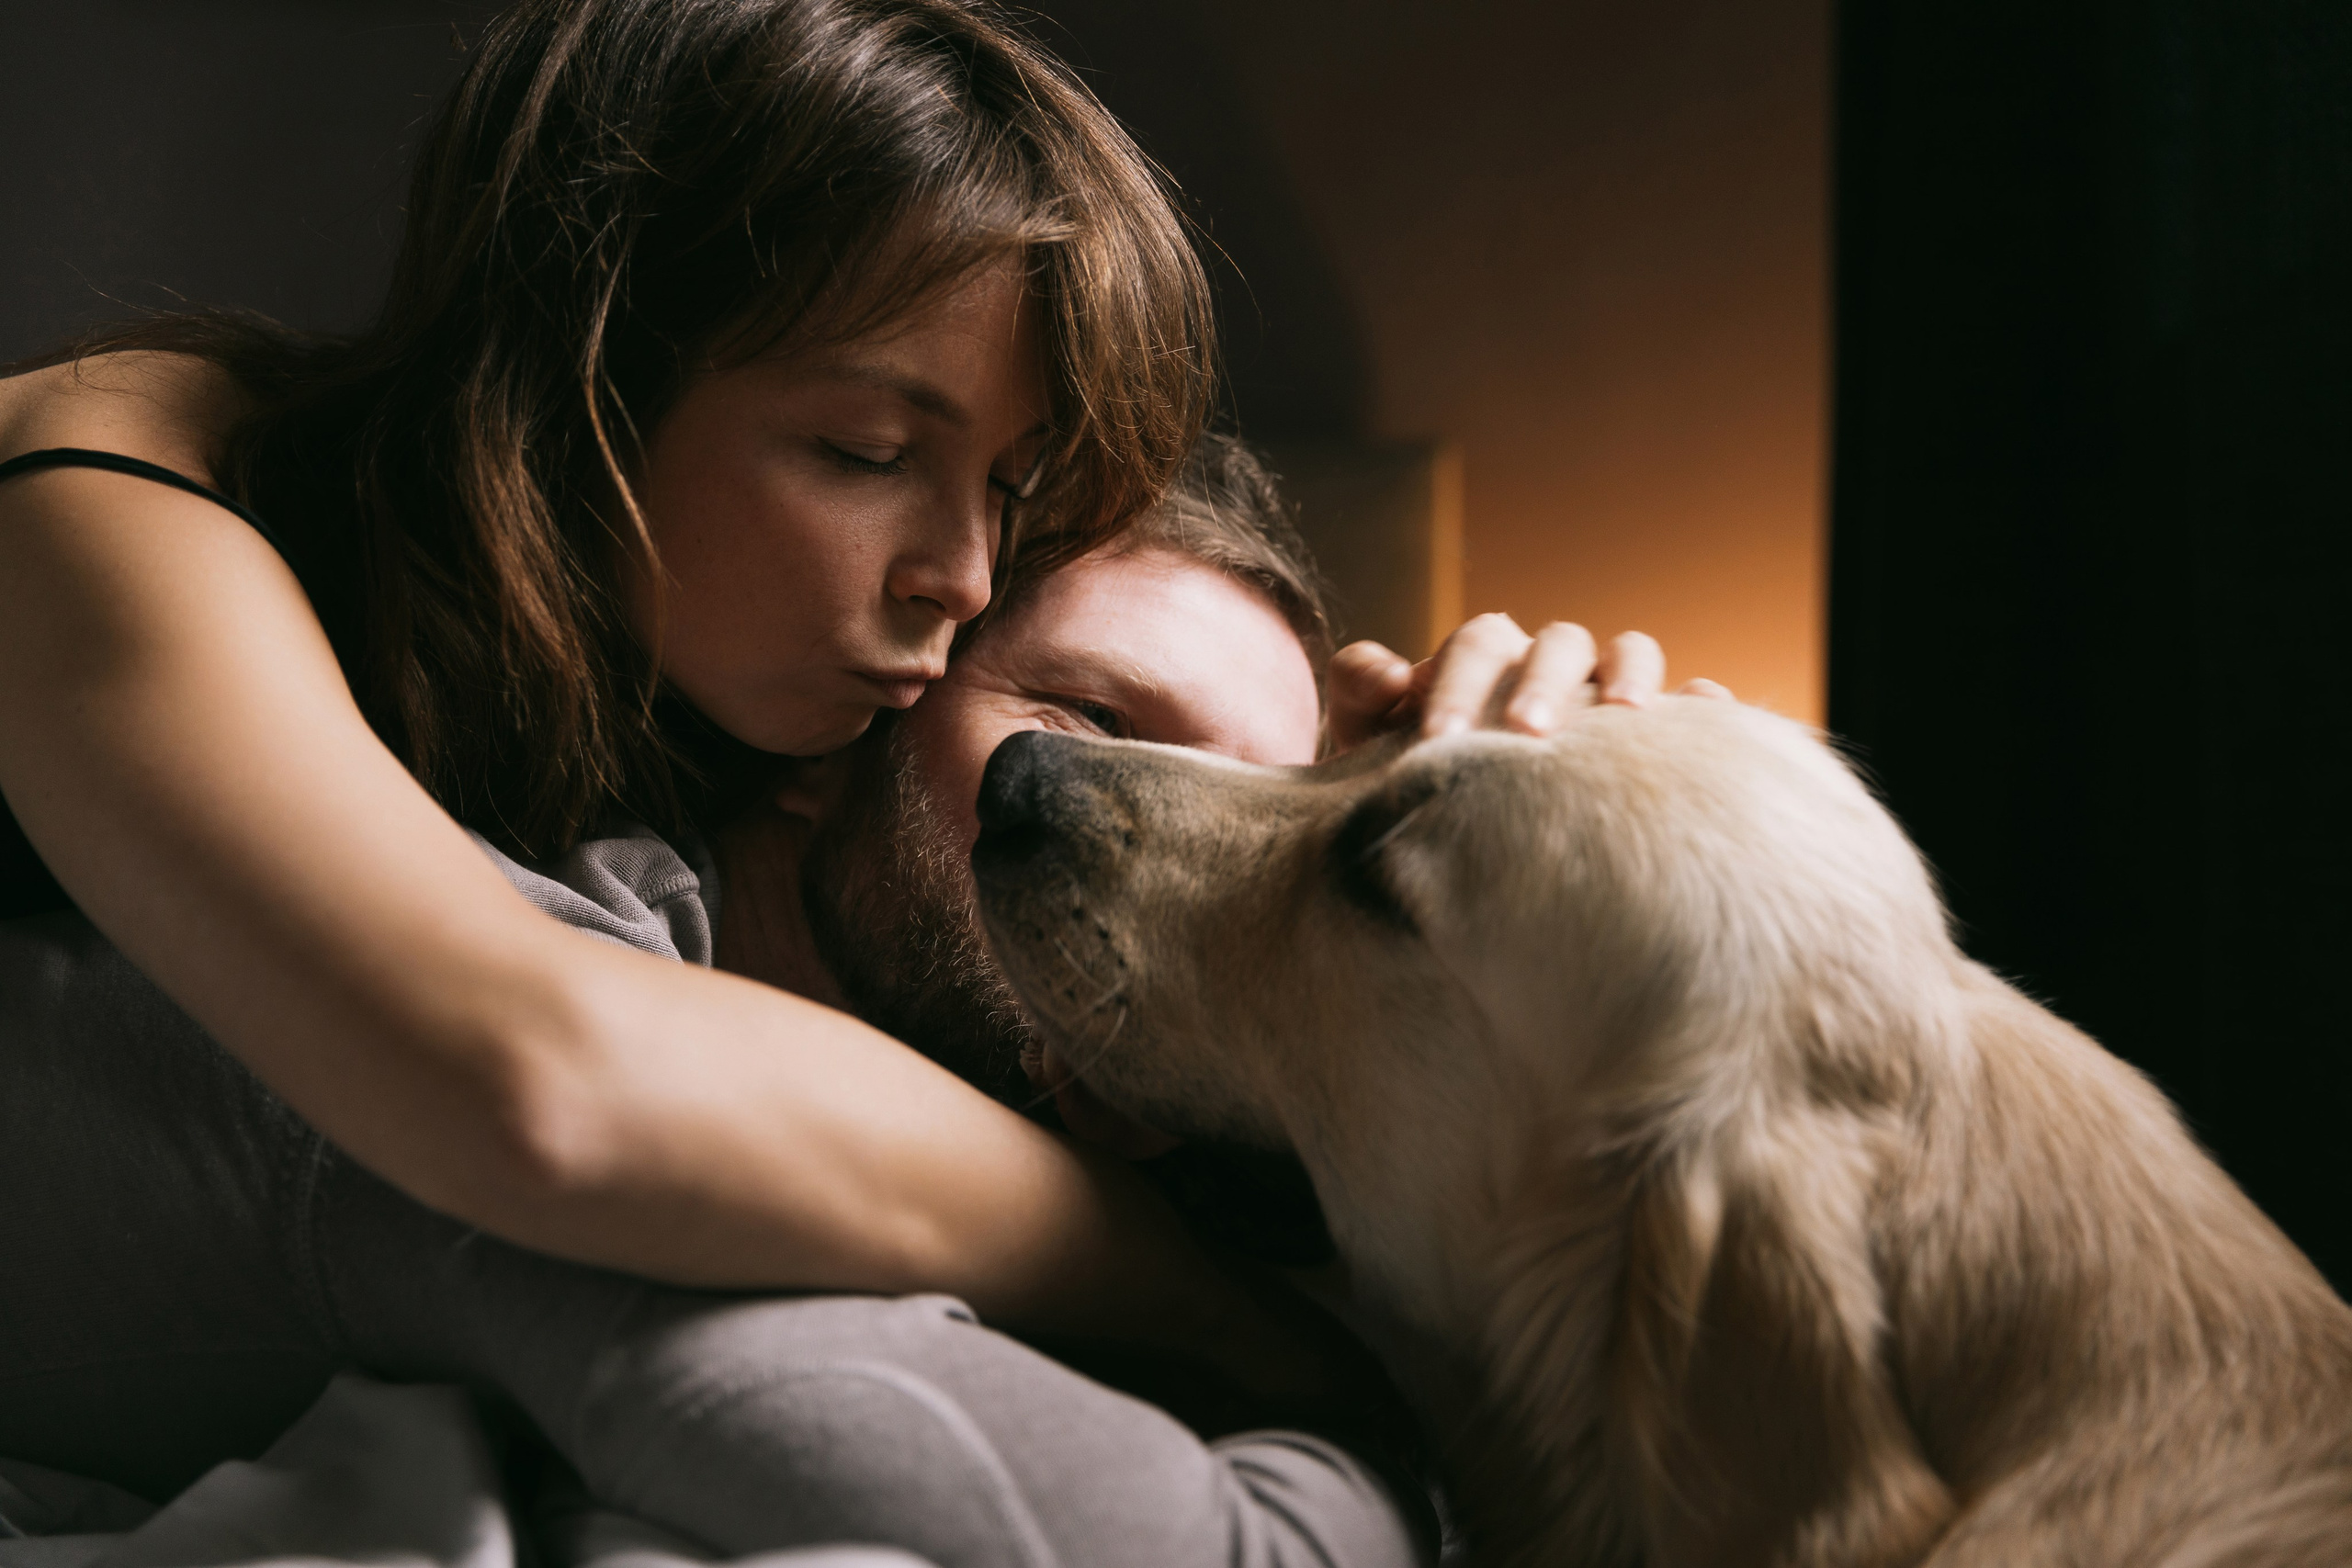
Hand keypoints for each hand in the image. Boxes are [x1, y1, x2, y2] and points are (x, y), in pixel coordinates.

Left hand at [1327, 613, 1729, 750]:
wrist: (1444, 836)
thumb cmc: (1405, 782)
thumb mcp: (1370, 742)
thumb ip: (1362, 697)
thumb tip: (1391, 671)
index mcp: (1486, 661)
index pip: (1481, 642)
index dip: (1461, 680)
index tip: (1437, 737)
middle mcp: (1549, 668)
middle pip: (1558, 642)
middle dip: (1543, 682)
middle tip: (1527, 732)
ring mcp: (1602, 695)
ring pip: (1629, 652)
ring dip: (1627, 674)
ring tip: (1625, 714)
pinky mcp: (1650, 737)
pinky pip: (1693, 705)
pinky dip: (1703, 703)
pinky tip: (1708, 716)